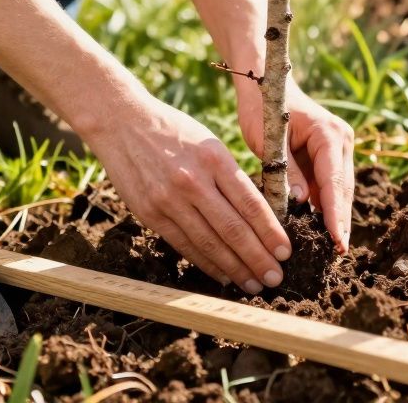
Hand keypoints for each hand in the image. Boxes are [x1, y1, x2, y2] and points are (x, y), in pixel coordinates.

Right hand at [82, 93, 291, 293]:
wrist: (121, 122)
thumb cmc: (174, 131)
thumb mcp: (209, 143)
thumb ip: (230, 176)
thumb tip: (258, 215)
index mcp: (215, 159)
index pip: (250, 204)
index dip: (271, 232)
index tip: (286, 252)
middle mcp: (193, 181)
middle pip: (233, 229)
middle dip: (258, 258)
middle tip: (276, 278)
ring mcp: (169, 199)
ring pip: (210, 243)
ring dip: (235, 268)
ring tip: (254, 284)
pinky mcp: (150, 213)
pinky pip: (184, 245)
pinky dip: (206, 263)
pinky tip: (223, 275)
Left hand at [236, 78, 354, 252]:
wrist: (268, 84)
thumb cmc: (263, 107)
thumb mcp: (268, 138)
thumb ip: (286, 169)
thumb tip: (301, 202)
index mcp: (329, 134)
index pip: (334, 181)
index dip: (335, 214)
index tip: (337, 240)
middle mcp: (341, 140)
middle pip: (342, 189)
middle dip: (340, 222)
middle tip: (338, 254)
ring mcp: (339, 147)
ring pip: (339, 190)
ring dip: (335, 217)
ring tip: (333, 249)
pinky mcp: (330, 155)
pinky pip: (329, 185)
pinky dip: (325, 206)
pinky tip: (320, 230)